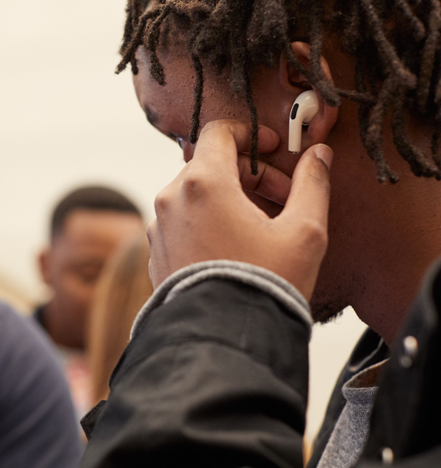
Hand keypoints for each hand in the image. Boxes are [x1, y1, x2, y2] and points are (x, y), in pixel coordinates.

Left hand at [147, 119, 332, 300]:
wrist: (224, 341)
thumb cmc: (265, 284)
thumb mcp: (304, 231)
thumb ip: (311, 184)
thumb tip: (318, 154)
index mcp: (202, 183)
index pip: (219, 132)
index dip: (251, 133)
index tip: (275, 148)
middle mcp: (170, 200)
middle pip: (209, 164)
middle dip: (249, 174)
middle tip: (283, 197)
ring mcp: (158, 228)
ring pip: (195, 195)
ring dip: (228, 199)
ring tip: (262, 228)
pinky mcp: (155, 254)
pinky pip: (182, 223)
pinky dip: (207, 222)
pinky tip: (235, 248)